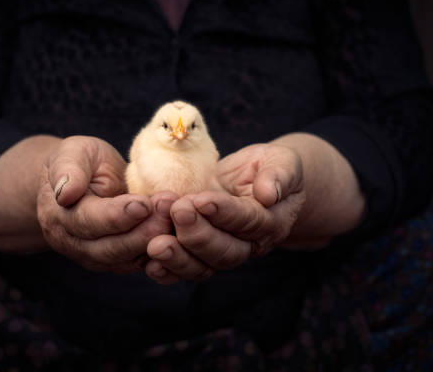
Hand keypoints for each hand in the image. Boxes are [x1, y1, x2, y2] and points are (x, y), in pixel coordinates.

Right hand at [36, 136, 174, 272]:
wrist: (81, 182)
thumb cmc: (79, 162)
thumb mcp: (71, 153)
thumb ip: (68, 169)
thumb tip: (66, 192)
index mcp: (61, 216)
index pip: (90, 221)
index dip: (118, 215)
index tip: (143, 204)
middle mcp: (75, 244)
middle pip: (111, 248)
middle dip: (144, 232)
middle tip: (170, 210)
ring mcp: (95, 257)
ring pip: (128, 260)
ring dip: (155, 242)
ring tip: (178, 219)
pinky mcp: (117, 261)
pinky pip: (140, 263)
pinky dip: (160, 251)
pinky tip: (179, 232)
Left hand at [144, 143, 306, 283]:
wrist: (255, 178)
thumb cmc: (271, 167)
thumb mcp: (283, 162)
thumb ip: (279, 175)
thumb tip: (269, 193)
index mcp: (270, 222)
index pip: (247, 221)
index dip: (224, 213)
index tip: (202, 200)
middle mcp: (247, 244)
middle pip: (223, 251)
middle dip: (197, 235)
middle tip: (176, 211)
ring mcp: (221, 250)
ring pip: (202, 266)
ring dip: (178, 258)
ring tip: (155, 245)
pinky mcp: (199, 251)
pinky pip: (185, 269)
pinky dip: (167, 270)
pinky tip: (149, 264)